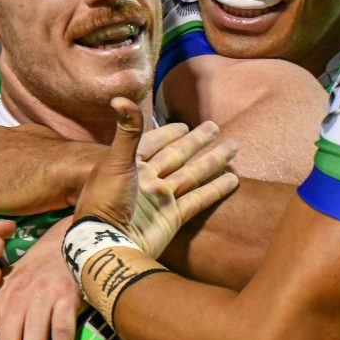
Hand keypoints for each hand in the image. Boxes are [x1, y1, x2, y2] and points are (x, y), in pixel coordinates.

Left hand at [75, 98, 239, 256]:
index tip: (184, 124)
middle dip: (196, 142)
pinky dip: (215, 190)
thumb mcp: (116, 161)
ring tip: (233, 148)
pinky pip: (198, 200)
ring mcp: (161, 200)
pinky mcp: (172, 218)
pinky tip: (232, 179)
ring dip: (212, 162)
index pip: (153, 142)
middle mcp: (147, 181)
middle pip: (177, 156)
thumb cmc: (107, 200)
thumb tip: (119, 97)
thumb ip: (127, 131)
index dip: (167, 133)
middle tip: (215, 127)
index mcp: (130, 165)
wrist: (109, 243)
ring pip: (192, 175)